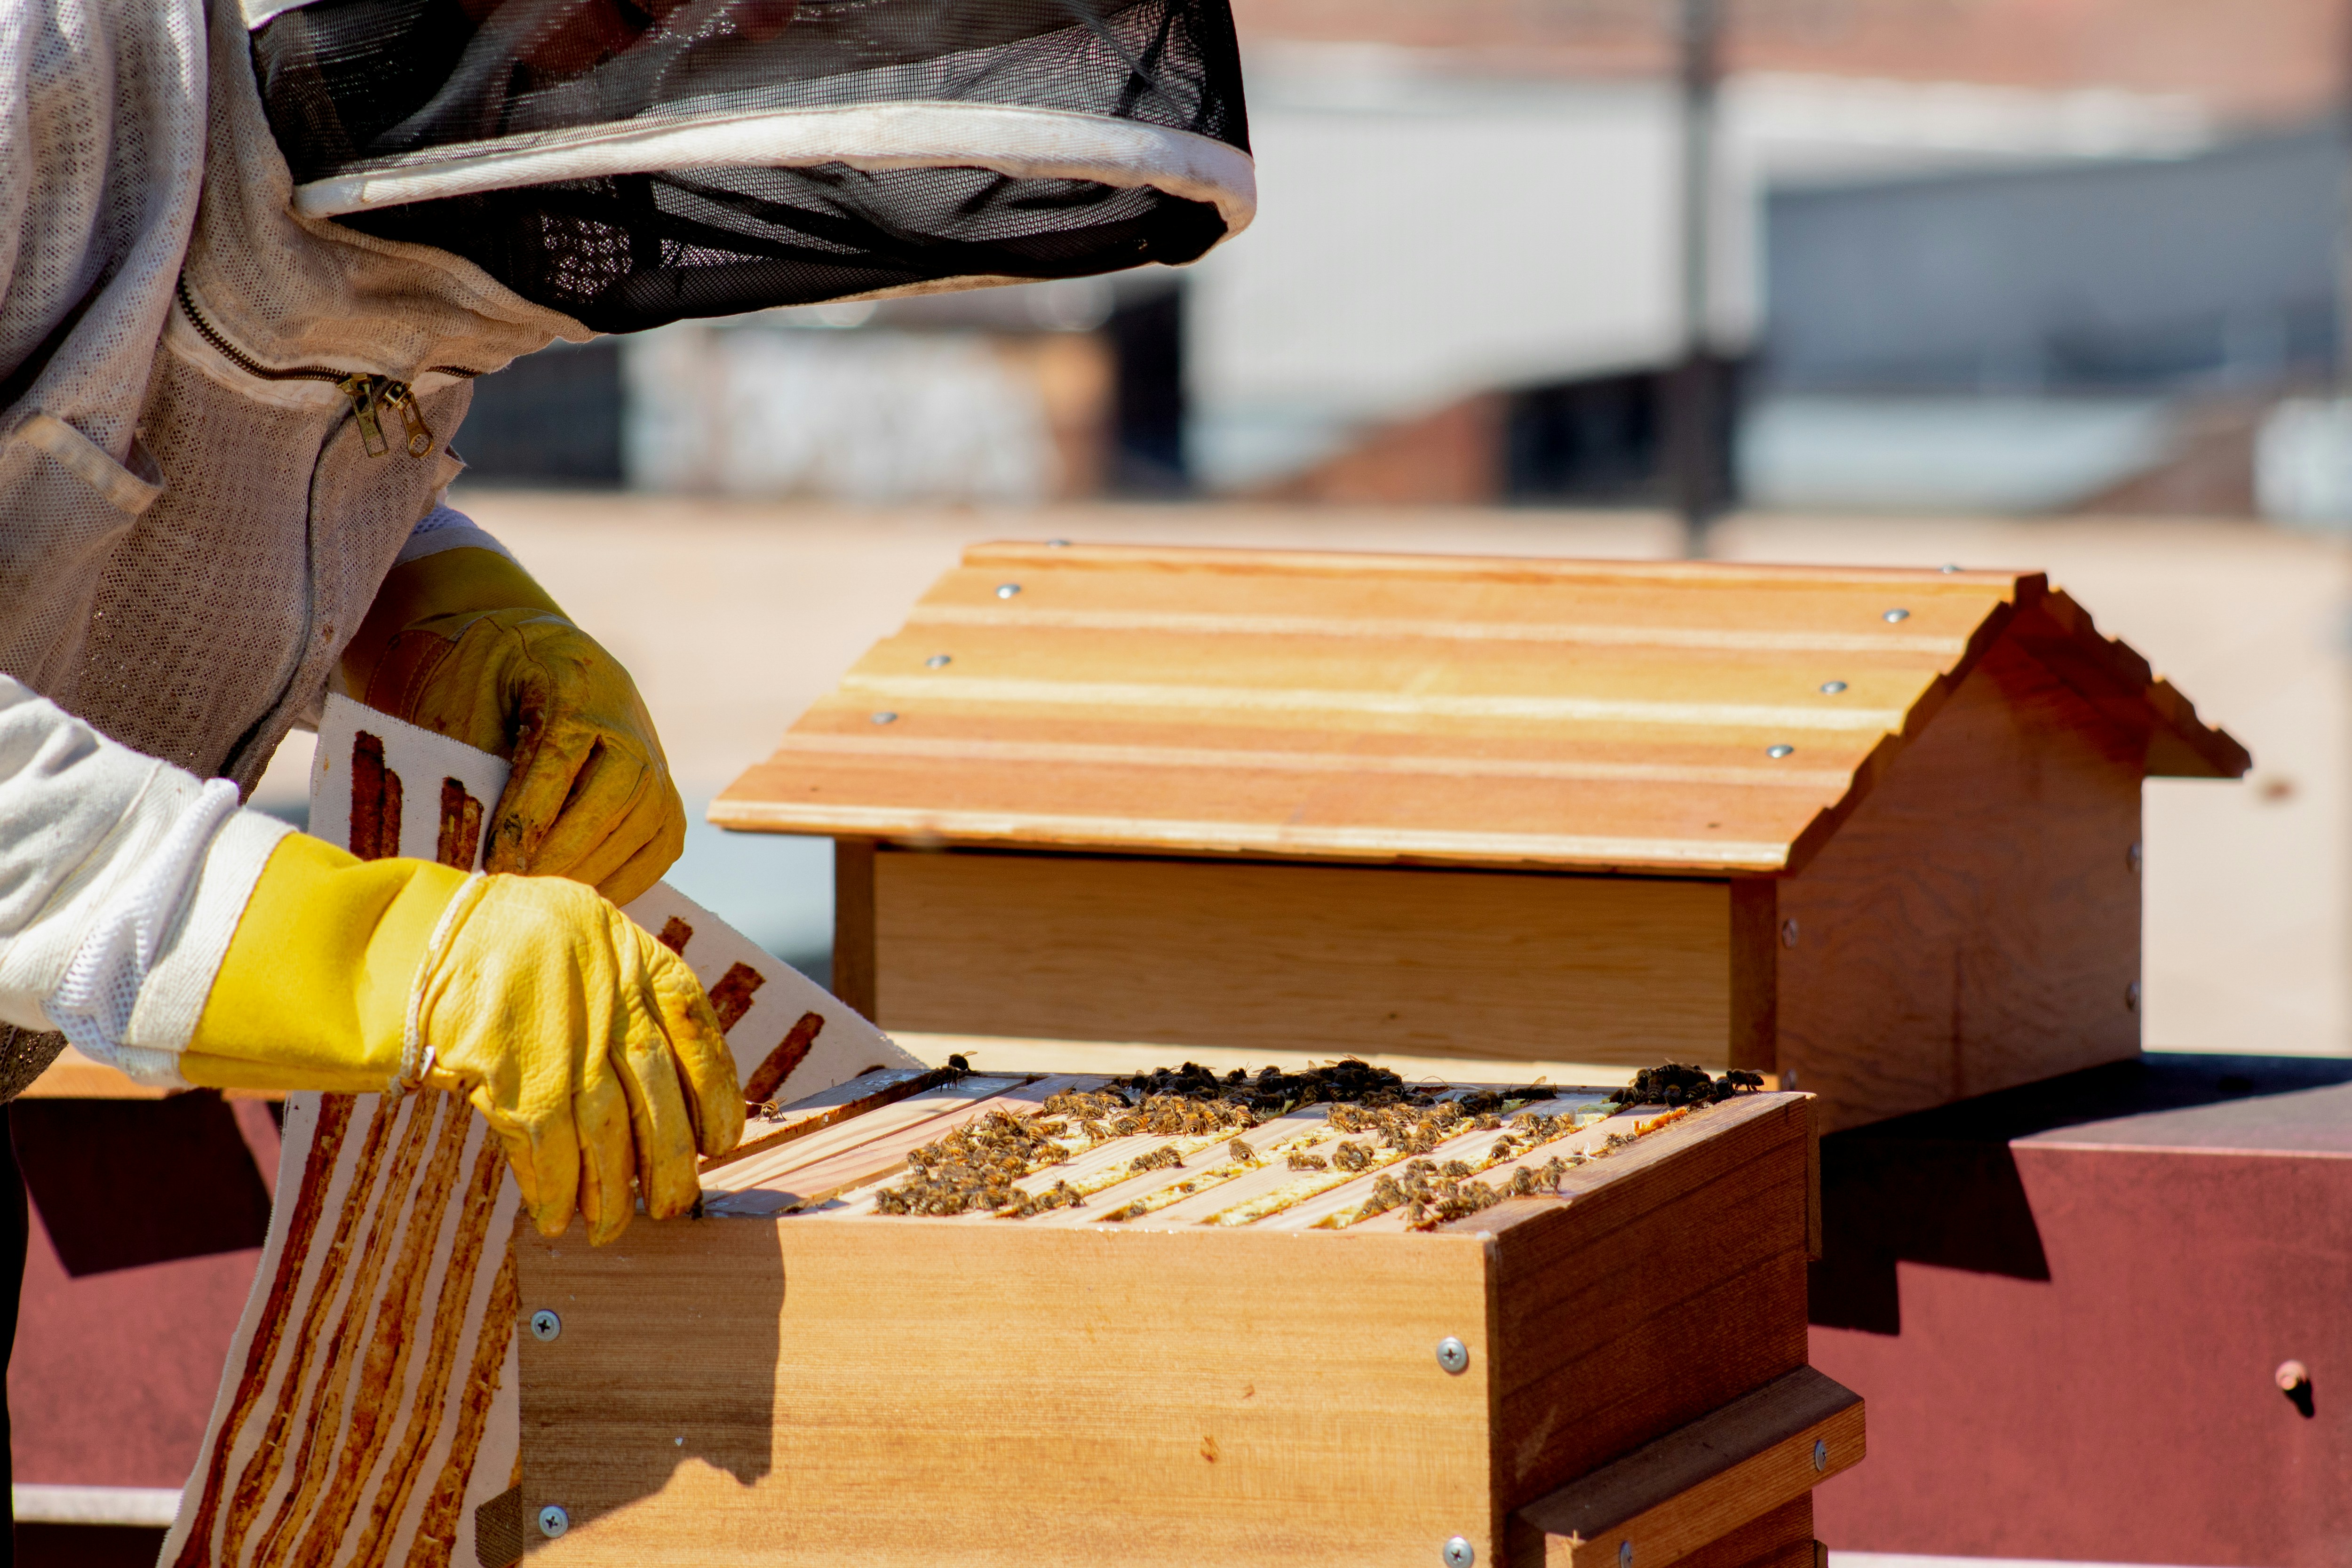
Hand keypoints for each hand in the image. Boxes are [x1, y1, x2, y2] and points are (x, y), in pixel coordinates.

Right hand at [181, 835, 744, 1241]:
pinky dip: (553, 1191)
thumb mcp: (597, 939)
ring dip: (610, 1193)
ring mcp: (563, 1044)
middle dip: (669, 1164)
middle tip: (673, 1206)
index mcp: (641, 964)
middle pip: (657, 1101)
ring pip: (605, 1136)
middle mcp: (612, 1005)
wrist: (439, 933)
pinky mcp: (511, 1077)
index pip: (700, 1037)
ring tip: (610, 1228)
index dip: (718, 1096)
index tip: (722, 1140)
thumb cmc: (523, 942)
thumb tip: (672, 1084)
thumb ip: (639, 997)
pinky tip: (555, 1217)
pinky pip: (545, 1150)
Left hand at [344, 546, 686, 904]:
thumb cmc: (492, 684)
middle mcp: (630, 728)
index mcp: (575, 687)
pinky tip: (574, 897)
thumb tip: (467, 843)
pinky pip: (655, 856)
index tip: (496, 863)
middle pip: (607, 804)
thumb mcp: (469, 701)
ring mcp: (657, 768)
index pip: (558, 763)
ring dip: (587, 876)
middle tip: (513, 894)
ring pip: (637, 834)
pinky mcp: (667, 805)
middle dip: (558, 858)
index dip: (527, 820)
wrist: (546, 659)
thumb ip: (473, 763)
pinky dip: (618, 884)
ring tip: (537, 902)